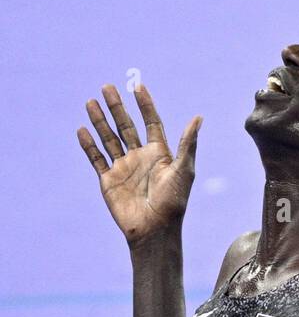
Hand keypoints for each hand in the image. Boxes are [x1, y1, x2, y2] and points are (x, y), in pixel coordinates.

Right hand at [77, 84, 200, 247]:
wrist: (154, 230)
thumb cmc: (172, 202)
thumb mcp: (183, 170)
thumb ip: (187, 143)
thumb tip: (198, 117)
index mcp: (158, 154)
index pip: (151, 123)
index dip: (145, 104)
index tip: (137, 86)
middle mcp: (139, 158)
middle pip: (126, 126)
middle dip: (116, 107)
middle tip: (107, 86)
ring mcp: (123, 168)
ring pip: (109, 138)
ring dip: (100, 120)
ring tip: (91, 102)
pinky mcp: (108, 180)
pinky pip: (96, 158)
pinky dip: (89, 145)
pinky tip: (82, 129)